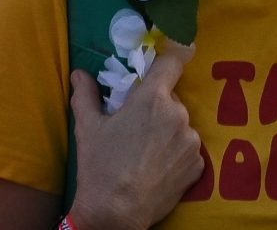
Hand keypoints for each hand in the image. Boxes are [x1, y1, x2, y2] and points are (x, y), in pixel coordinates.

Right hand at [70, 43, 202, 229]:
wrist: (115, 215)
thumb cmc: (100, 166)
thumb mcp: (88, 128)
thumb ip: (86, 94)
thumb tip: (79, 73)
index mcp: (153, 99)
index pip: (173, 61)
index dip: (166, 61)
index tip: (159, 68)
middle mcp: (179, 115)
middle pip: (171, 98)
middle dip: (156, 106)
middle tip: (137, 125)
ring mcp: (191, 142)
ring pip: (180, 124)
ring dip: (167, 131)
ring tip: (146, 152)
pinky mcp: (198, 166)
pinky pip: (188, 150)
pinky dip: (176, 154)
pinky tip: (157, 168)